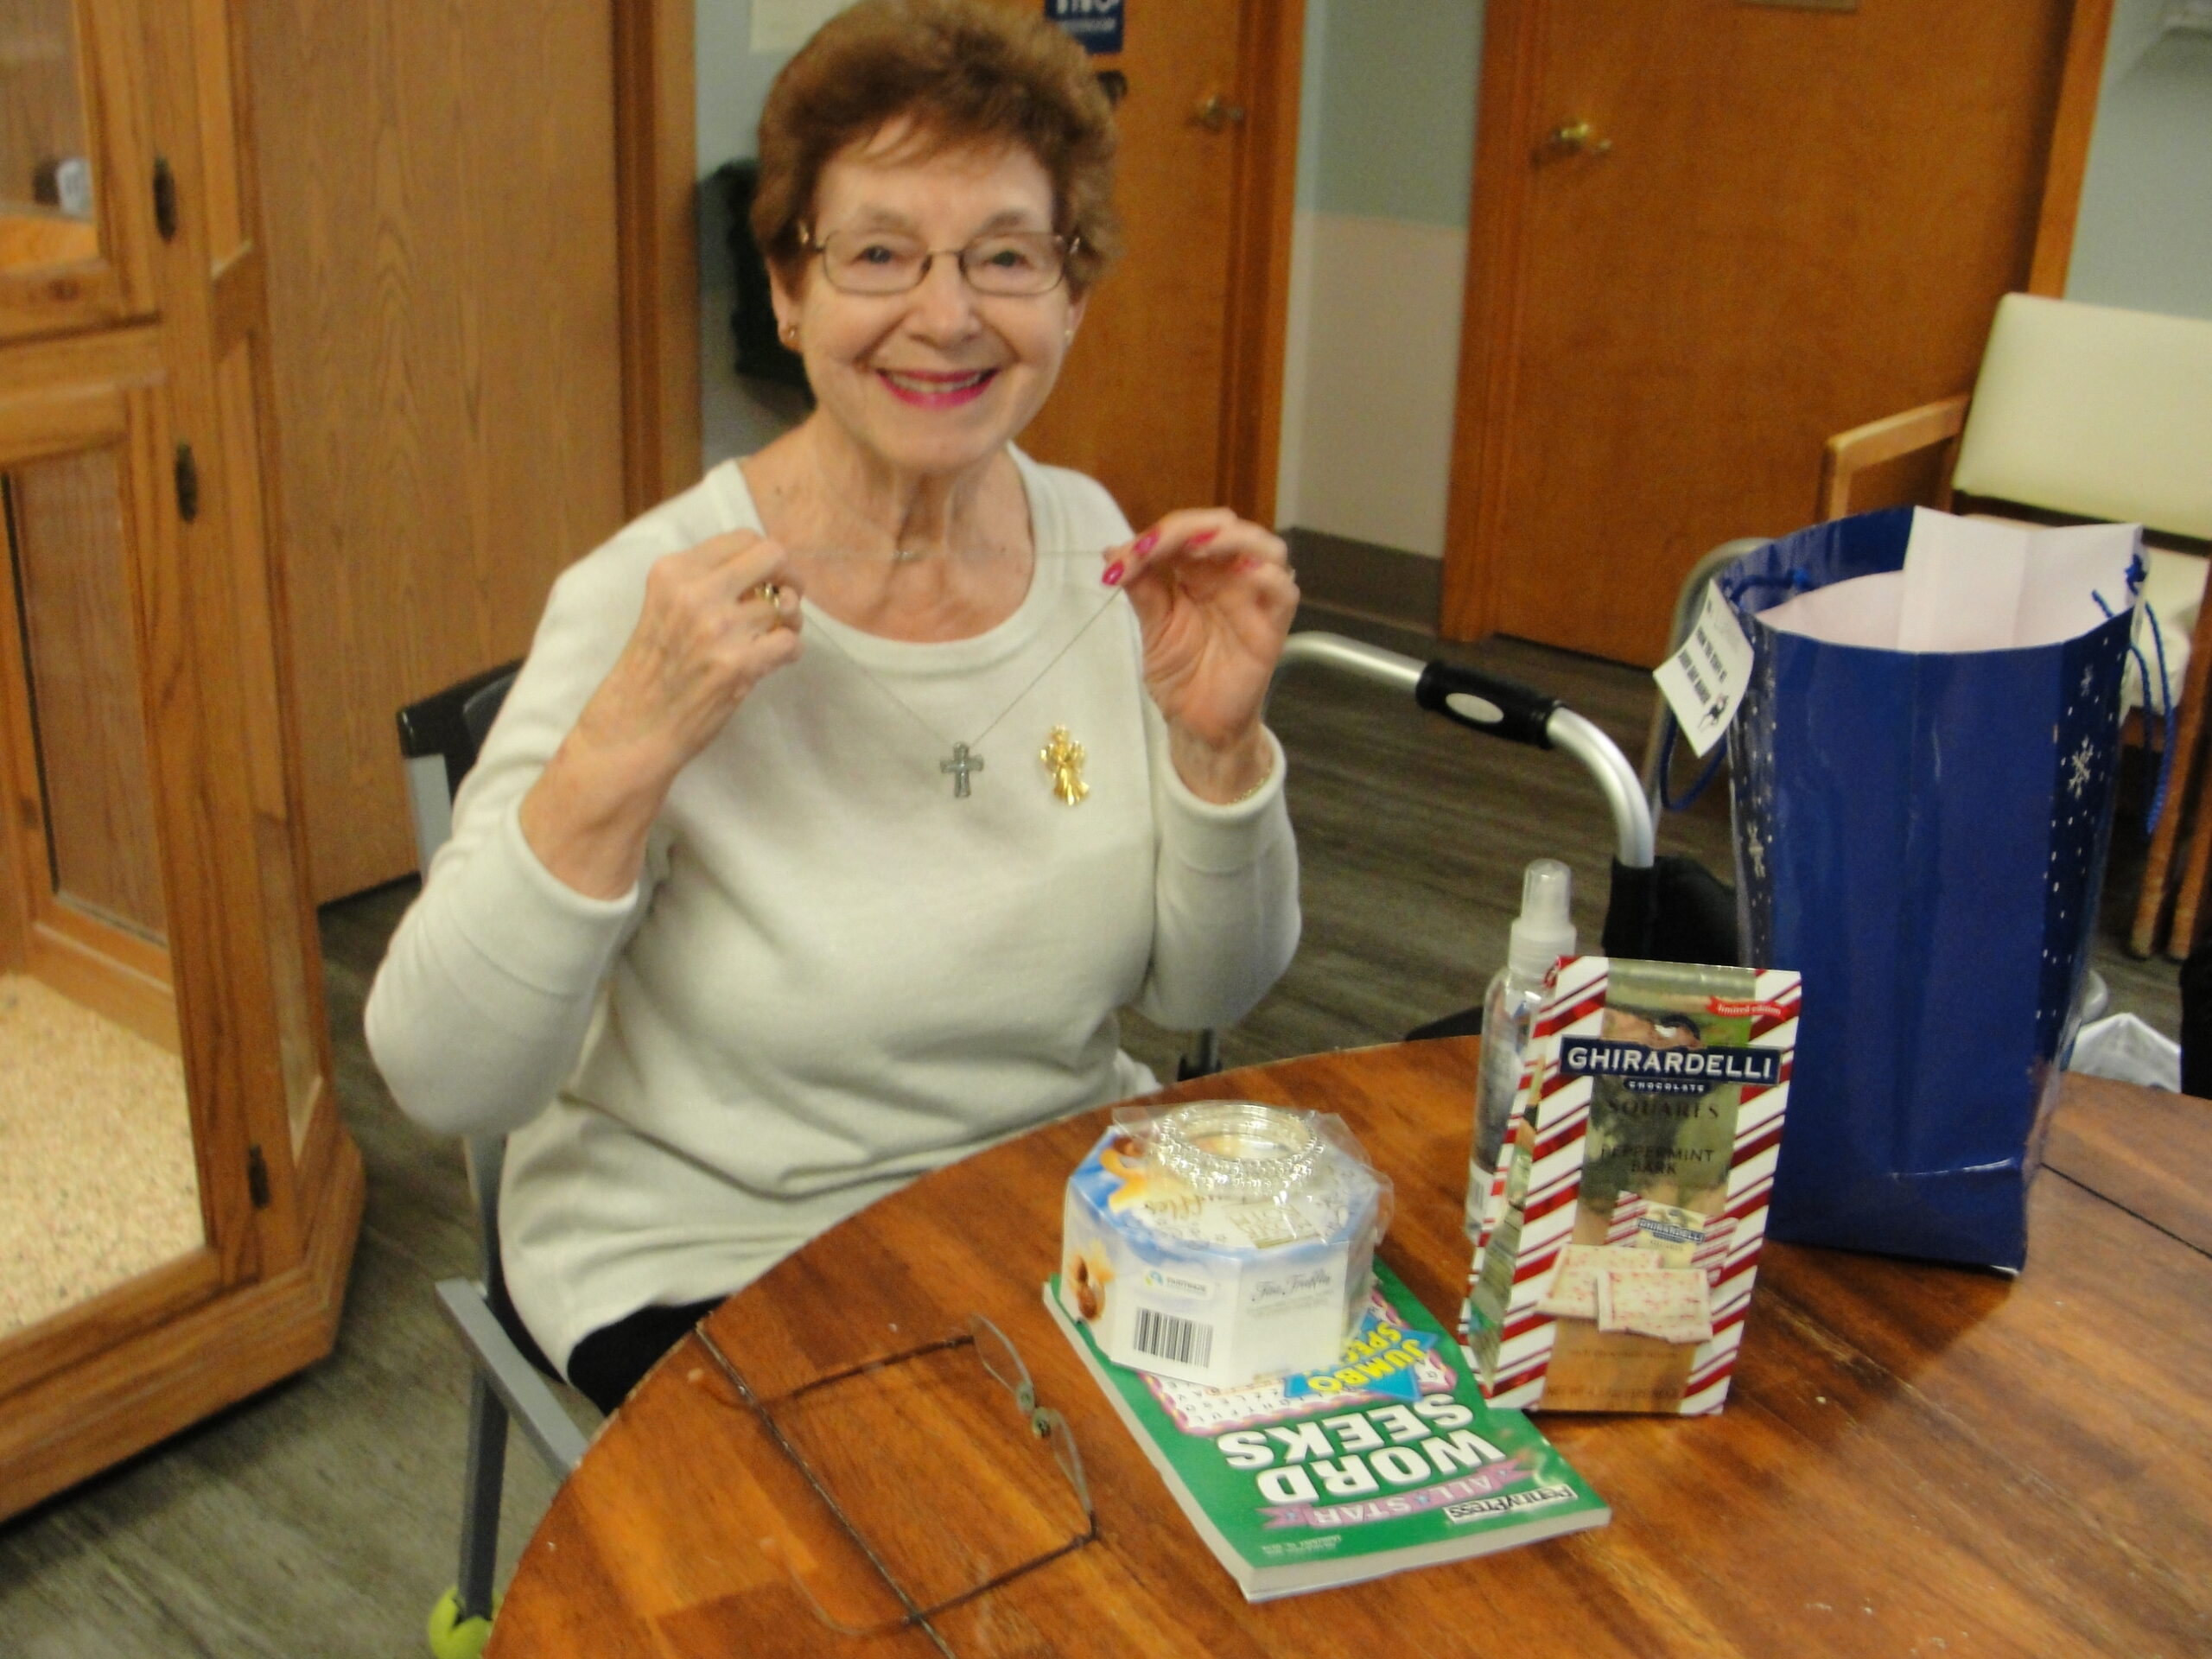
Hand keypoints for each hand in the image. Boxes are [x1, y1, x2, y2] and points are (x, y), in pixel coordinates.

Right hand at [522, 532, 801, 895]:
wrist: (633, 727)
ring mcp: (718, 628)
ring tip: (771, 638)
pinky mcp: (738, 664)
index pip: (741, 537)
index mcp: (672, 572)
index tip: (767, 577)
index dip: (765, 556)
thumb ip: (704, 584)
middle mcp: (695, 593)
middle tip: (784, 599)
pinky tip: (771, 661)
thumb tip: (765, 570)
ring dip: (789, 622)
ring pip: (786, 605)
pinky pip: (791, 642)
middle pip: (772, 556)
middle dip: (788, 576)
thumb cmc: (650, 670)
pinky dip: (789, 651)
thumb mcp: (663, 608)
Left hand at [1105, 510, 1296, 802]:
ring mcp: (1255, 600)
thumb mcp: (1153, 626)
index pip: (1189, 532)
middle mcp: (1231, 578)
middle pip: (1226, 528)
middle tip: (1155, 546)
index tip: (1123, 557)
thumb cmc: (1179, 675)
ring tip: (1198, 548)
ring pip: (1267, 548)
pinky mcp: (1273, 628)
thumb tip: (1111, 550)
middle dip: (1189, 528)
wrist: (1196, 724)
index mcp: (1200, 573)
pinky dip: (1267, 576)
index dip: (1158, 535)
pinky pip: (1284, 592)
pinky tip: (1241, 574)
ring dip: (1234, 539)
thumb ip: (1141, 587)